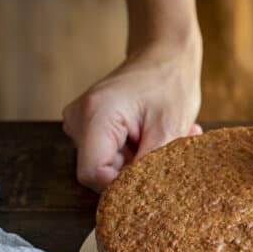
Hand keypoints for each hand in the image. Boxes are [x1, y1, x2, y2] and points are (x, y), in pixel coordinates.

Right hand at [63, 35, 201, 191]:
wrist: (166, 52)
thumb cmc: (171, 82)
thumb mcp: (169, 130)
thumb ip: (149, 168)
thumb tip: (141, 200)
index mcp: (94, 116)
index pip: (94, 175)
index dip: (122, 187)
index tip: (154, 181)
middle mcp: (79, 118)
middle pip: (100, 171)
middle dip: (139, 171)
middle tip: (173, 151)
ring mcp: (83, 121)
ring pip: (109, 164)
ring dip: (143, 159)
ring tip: (172, 138)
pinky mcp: (91, 124)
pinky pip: (112, 152)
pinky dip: (138, 150)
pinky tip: (159, 135)